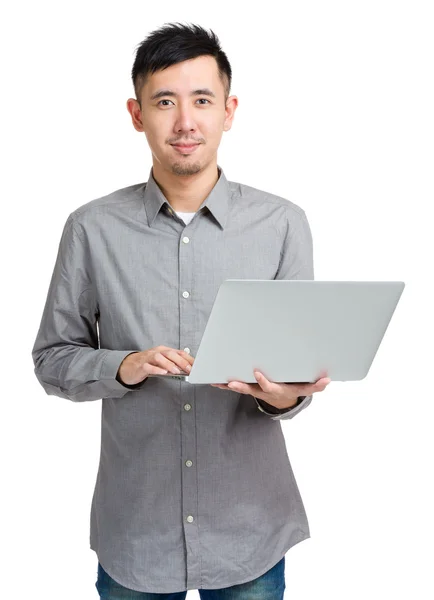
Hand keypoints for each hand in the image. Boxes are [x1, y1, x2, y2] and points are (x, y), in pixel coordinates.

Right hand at [117, 346, 193, 385]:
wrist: (129, 366)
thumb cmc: (148, 364)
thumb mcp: (162, 362)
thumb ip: (173, 363)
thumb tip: (187, 368)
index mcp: (164, 350)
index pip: (178, 352)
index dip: (188, 358)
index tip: (196, 366)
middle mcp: (157, 352)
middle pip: (170, 353)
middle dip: (181, 361)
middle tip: (189, 369)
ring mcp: (148, 358)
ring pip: (159, 358)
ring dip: (169, 364)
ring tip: (176, 371)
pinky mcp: (141, 366)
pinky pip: (148, 366)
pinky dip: (156, 369)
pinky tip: (163, 372)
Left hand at [211, 370, 330, 409]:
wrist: (281, 397)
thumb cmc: (292, 388)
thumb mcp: (305, 388)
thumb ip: (316, 386)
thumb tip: (328, 381)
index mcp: (274, 389)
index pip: (267, 386)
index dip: (263, 381)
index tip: (257, 372)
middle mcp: (261, 390)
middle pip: (249, 389)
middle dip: (240, 386)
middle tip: (230, 383)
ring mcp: (253, 389)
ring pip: (239, 388)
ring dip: (227, 385)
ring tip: (216, 381)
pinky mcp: (247, 386)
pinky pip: (233, 386)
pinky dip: (222, 384)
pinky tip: (212, 380)